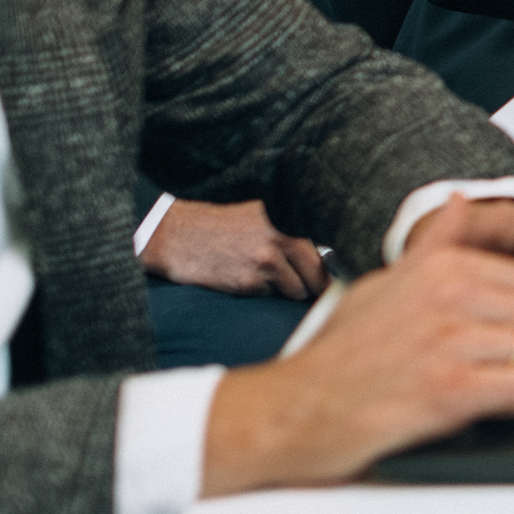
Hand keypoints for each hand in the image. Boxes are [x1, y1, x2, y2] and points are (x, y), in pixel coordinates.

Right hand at [140, 199, 325, 299]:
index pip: (326, 251)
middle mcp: (281, 237)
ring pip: (296, 290)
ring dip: (286, 289)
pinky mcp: (250, 282)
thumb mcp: (262, 217)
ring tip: (263, 274)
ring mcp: (266, 261)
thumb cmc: (222, 226)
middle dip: (315, 285)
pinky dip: (262, 291)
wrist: (177, 236)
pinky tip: (244, 276)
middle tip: (311, 289)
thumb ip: (293, 233)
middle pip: (318, 276)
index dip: (331, 268)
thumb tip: (329, 258)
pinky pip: (270, 295)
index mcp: (288, 218)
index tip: (336, 278)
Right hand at [197, 200, 513, 494]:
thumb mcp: (383, 282)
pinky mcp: (449, 389)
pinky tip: (494, 403)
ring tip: (504, 382)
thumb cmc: (337, 353)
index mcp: (444, 266)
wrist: (293, 408)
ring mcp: (451, 341)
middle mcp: (452, 295)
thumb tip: (457, 203)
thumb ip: (433, 245)